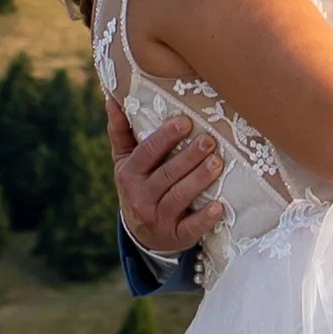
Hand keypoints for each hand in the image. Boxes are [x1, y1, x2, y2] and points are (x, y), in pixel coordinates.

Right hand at [108, 95, 222, 253]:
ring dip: (199, 180)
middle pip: (167, 174)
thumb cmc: (138, 185)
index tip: (185, 121)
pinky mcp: (175, 236)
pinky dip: (205, 218)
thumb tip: (113, 97)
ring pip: (179, 197)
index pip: (147, 153)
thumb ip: (121, 131)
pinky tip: (219, 207)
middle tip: (210, 141)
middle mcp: (140, 197)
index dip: (165, 137)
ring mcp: (157, 218)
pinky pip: (190, 228)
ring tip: (217, 163)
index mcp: (129, 174)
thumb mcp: (125, 161)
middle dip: (189, 157)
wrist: (143, 233)